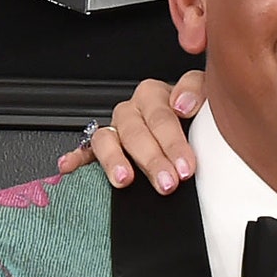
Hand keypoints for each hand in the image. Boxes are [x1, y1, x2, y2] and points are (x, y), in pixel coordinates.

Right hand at [57, 70, 206, 192]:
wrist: (191, 131)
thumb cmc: (197, 119)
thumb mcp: (208, 102)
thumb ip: (201, 95)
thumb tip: (182, 104)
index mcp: (158, 95)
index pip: (163, 111)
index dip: (173, 140)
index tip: (186, 165)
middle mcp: (134, 109)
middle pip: (137, 129)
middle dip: (152, 158)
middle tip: (168, 182)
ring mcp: (117, 127)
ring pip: (107, 137)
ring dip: (115, 159)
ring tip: (125, 180)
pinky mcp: (102, 146)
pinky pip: (84, 150)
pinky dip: (75, 158)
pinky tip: (68, 167)